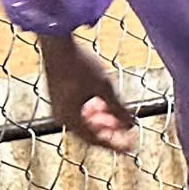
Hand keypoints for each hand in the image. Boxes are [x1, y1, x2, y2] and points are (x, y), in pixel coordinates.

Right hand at [39, 35, 136, 154]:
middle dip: (110, 132)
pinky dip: (94, 111)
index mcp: (69, 118)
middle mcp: (61, 116)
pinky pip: (79, 112)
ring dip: (103, 121)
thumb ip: (118, 108)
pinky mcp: (60, 96)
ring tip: (119, 116)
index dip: (114, 144)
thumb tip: (131, 125)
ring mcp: (59, 106)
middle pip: (89, 133)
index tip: (131, 147)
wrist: (57, 43)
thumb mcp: (104, 87)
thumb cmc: (80, 64)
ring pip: (85, 122)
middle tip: (127, 132)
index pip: (95, 140)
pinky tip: (105, 103)